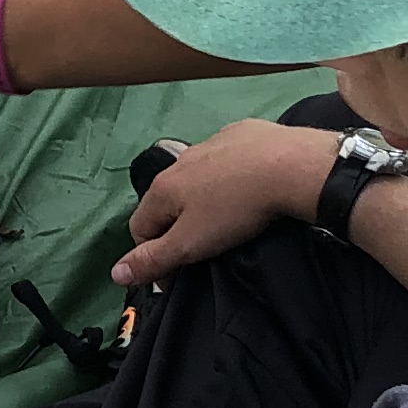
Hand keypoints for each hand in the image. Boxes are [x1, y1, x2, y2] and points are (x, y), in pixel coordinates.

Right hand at [110, 119, 339, 287]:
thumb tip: (115, 272)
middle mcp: (179, 161)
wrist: (291, 165)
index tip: (178, 275)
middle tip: (207, 248)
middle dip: (178, 227)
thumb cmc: (236, 209)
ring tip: (231, 216)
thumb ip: (152, 258)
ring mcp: (211, 142)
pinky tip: (251, 185)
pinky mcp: (241, 132)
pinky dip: (230, 174)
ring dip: (203, 199)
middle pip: (167, 202)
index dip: (153, 256)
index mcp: (163, 188)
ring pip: (196, 178)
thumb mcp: (190, 243)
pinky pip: (226, 158)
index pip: (139, 228)